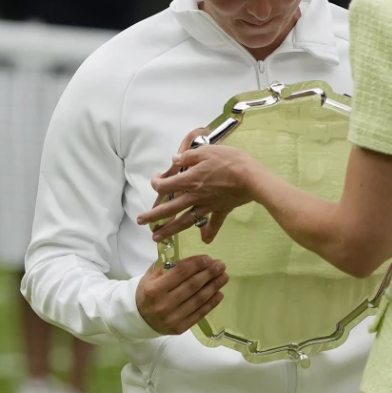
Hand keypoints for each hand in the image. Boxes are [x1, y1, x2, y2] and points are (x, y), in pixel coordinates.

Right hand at [134, 255, 228, 334]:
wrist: (139, 318)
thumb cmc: (147, 292)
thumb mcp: (151, 275)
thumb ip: (170, 266)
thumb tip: (196, 259)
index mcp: (154, 288)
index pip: (181, 272)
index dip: (197, 264)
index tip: (209, 258)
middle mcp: (163, 304)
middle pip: (192, 285)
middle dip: (209, 273)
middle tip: (221, 265)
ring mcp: (172, 318)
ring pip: (198, 299)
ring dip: (214, 286)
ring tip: (224, 277)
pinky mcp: (180, 328)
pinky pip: (199, 314)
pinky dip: (211, 303)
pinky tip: (219, 293)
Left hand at [138, 146, 261, 242]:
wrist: (251, 178)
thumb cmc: (229, 161)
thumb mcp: (206, 151)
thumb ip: (188, 157)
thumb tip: (175, 160)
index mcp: (189, 180)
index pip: (164, 186)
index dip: (156, 183)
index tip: (156, 180)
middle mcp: (194, 196)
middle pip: (168, 208)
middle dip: (153, 216)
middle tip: (140, 221)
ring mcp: (207, 205)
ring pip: (184, 221)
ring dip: (169, 230)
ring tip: (156, 237)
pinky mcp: (221, 210)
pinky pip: (214, 224)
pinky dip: (209, 233)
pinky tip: (204, 241)